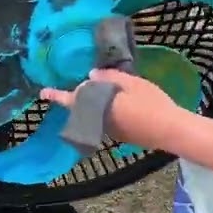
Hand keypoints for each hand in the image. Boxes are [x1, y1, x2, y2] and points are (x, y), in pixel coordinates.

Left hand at [40, 68, 183, 149]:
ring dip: (93, 104)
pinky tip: (117, 103)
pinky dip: (105, 110)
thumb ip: (110, 78)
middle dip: (79, 97)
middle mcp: (99, 121)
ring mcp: (109, 131)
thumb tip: (90, 76)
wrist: (169, 130)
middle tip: (86, 84)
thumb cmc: (150, 102)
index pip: (72, 99)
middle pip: (82, 107)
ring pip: (94, 114)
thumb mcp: (132, 83)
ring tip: (102, 91)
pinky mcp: (120, 136)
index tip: (43, 93)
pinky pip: (105, 120)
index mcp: (98, 106)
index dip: (56, 96)